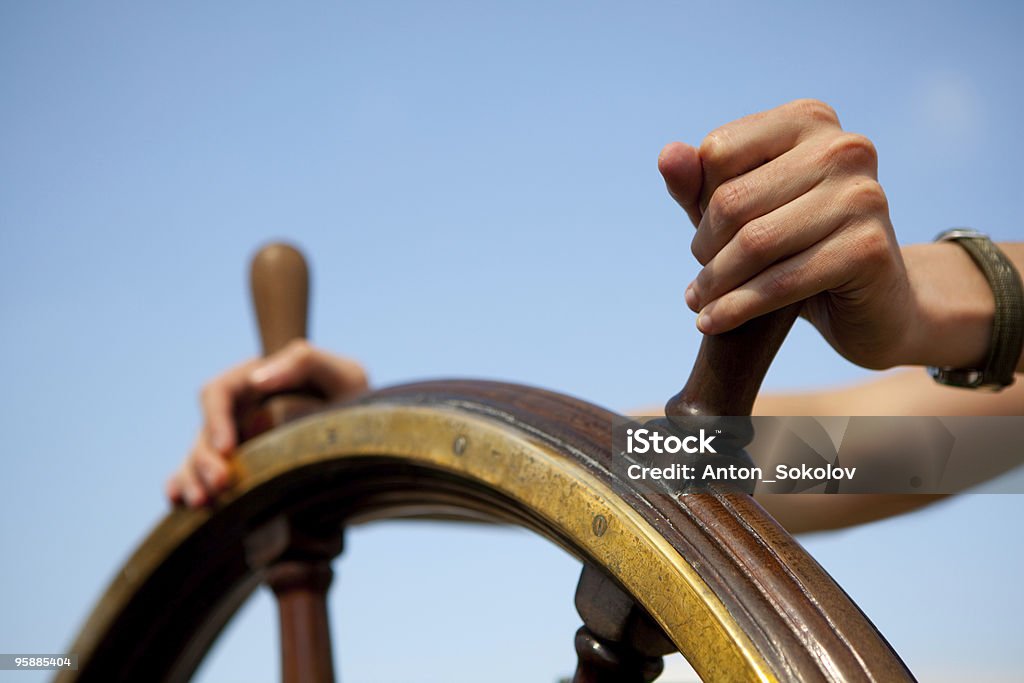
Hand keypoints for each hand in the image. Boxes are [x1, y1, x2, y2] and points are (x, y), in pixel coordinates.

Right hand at [166, 340, 368, 506]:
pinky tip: (181, 504)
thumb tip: (257, 380)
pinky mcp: (242, 471)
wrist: (370, 435)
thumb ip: (302, 362)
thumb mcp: (342, 374)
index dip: (215, 420)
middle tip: (221, 485)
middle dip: (203, 460)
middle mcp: (238, 414)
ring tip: (202, 502)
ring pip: (197, 460)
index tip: (228, 448)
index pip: (218, 393)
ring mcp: (237, 443)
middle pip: (203, 434)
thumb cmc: (353, 397)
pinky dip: (184, 488)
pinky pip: (202, 478)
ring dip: (193, 480)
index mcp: (253, 383)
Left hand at [658, 99, 914, 369]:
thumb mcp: (742, 211)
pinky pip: (781, 281)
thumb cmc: (797, 245)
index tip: (705, 236)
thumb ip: (698, 183)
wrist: (874, 302)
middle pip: (732, 200)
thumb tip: (667, 155)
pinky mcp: (868, 248)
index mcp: (810, 120)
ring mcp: (862, 195)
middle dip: (705, 248)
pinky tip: (711, 322)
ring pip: (754, 243)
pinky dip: (737, 308)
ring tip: (699, 303)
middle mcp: (843, 147)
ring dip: (715, 283)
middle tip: (701, 281)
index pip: (718, 152)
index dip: (699, 201)